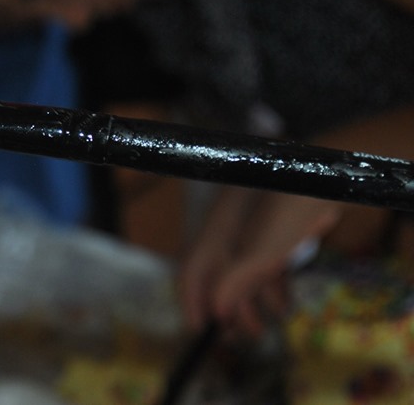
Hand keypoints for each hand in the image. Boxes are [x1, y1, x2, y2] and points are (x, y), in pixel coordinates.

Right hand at [179, 189, 339, 337]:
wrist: (325, 180)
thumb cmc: (287, 211)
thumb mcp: (260, 251)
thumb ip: (235, 281)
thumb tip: (216, 311)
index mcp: (215, 232)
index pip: (191, 270)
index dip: (191, 301)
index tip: (200, 331)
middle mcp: (228, 231)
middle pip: (218, 276)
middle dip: (227, 309)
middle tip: (237, 338)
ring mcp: (252, 230)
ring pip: (244, 273)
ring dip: (251, 303)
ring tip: (264, 327)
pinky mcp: (276, 230)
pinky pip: (264, 264)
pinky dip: (270, 287)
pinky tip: (283, 305)